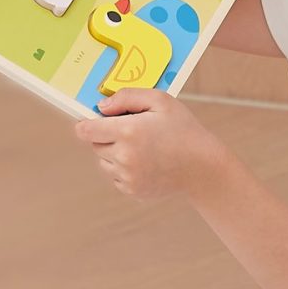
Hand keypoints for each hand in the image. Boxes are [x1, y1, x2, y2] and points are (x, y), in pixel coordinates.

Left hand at [74, 89, 228, 200]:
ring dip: (115, 153)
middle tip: (131, 131)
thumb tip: (100, 106)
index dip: (86, 123)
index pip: (85, 130)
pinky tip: (146, 162)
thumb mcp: (160, 101)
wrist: (202, 167)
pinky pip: (116, 177)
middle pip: (94, 145)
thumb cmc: (182, 129)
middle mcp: (124, 157)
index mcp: (128, 131)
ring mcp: (127, 177)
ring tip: (142, 148)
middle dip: (106, 136)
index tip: (94, 121)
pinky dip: (125, 170)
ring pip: (104, 162)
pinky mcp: (132, 190)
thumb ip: (127, 97)